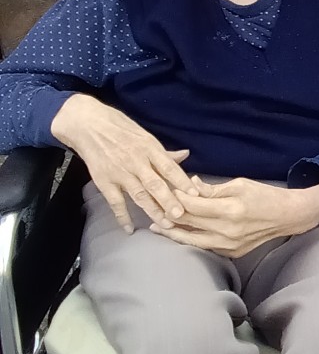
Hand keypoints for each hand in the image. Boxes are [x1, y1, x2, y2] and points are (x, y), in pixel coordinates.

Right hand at [51, 94, 191, 233]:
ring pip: (138, 195)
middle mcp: (135, 161)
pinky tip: (130, 229)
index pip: (169, 167)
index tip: (195, 194)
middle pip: (155, 184)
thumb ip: (163, 152)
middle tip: (180, 215)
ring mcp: (119, 172)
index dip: (182, 181)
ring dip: (152, 211)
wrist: (87, 124)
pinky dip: (122, 216)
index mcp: (148, 147)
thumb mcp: (144, 135)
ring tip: (165, 225)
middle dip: (168, 201)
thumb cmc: (119, 127)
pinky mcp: (104, 181)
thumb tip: (185, 155)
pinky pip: (115, 202)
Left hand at [151, 177, 318, 257]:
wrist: (287, 216)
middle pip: (188, 223)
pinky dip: (190, 239)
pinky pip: (204, 246)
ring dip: (172, 233)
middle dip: (169, 214)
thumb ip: (212, 189)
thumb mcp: (239, 185)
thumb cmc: (264, 196)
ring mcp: (228, 245)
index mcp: (229, 210)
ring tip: (156, 226)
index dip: (176, 197)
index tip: (165, 189)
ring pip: (191, 240)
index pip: (192, 205)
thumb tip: (190, 184)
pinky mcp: (231, 253)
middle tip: (153, 206)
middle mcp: (227, 231)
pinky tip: (178, 234)